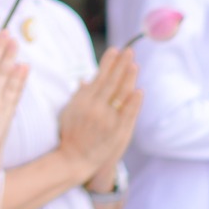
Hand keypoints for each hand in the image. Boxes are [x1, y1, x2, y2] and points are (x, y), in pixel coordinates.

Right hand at [56, 46, 141, 177]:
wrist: (75, 159)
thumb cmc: (70, 133)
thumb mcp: (69, 110)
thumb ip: (79, 95)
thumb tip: (86, 79)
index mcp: (83, 101)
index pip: (99, 77)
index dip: (108, 63)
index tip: (115, 50)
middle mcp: (96, 108)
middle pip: (112, 82)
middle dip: (121, 65)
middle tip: (129, 51)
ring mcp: (108, 120)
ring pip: (121, 95)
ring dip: (129, 79)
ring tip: (134, 65)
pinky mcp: (117, 132)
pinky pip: (128, 114)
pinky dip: (134, 102)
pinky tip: (139, 91)